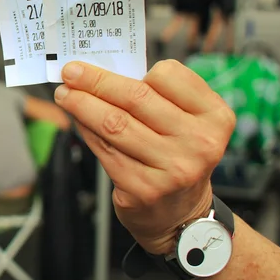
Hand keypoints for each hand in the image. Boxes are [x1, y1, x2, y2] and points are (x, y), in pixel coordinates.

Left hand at [53, 60, 235, 255]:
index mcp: (214, 117)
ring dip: (82, 104)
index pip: (169, 76)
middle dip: (96, 81)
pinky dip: (85, 129)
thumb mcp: (185, 123)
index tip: (106, 63)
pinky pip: (104, 149)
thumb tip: (101, 73)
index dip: (134, 68)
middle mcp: (199, 142)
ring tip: (65, 94)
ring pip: (115, 123)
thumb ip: (158, 97)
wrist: (180, 216)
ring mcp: (172, 168)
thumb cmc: (177, 156)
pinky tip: (76, 119)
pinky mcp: (144, 188)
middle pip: (136, 97)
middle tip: (70, 72)